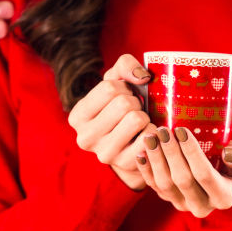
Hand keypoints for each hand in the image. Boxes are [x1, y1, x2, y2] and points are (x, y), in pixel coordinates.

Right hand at [68, 54, 153, 189]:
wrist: (130, 145)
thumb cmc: (121, 108)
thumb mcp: (116, 82)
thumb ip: (125, 66)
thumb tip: (143, 77)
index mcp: (77, 116)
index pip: (108, 88)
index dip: (124, 87)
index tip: (124, 96)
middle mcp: (85, 138)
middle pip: (123, 104)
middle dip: (136, 102)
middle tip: (134, 110)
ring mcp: (105, 154)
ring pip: (136, 119)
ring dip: (145, 116)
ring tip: (140, 122)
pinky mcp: (126, 164)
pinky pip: (149, 138)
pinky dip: (154, 131)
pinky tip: (147, 134)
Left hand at [135, 128, 231, 217]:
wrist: (222, 177)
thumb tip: (228, 153)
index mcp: (223, 198)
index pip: (204, 175)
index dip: (190, 152)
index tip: (181, 129)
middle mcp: (202, 207)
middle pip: (181, 180)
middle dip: (170, 153)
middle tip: (163, 130)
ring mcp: (182, 205)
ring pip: (164, 184)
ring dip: (155, 159)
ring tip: (151, 136)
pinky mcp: (168, 199)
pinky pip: (152, 186)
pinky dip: (145, 168)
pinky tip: (142, 151)